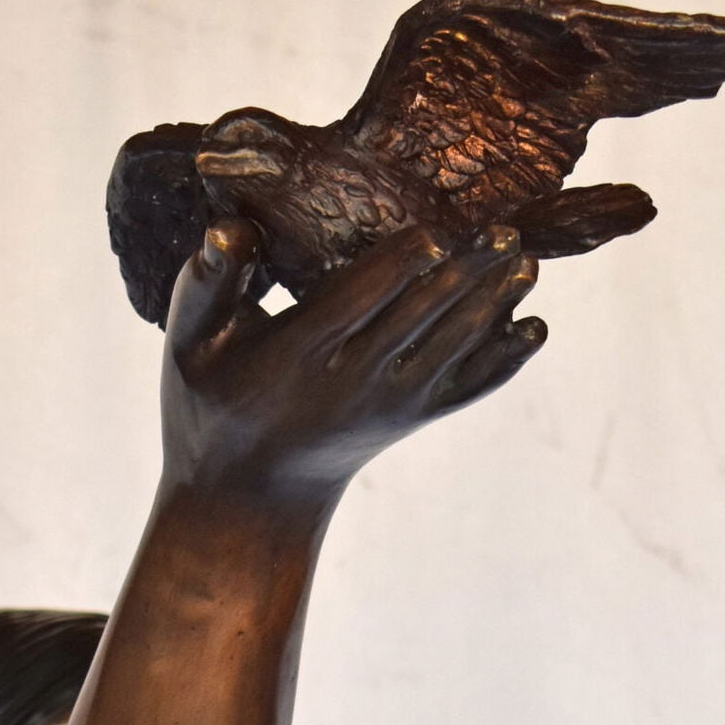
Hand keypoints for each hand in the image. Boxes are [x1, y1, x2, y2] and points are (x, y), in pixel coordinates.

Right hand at [157, 218, 544, 514]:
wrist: (252, 495)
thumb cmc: (211, 401)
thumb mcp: (189, 345)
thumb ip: (206, 283)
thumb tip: (229, 229)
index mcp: (294, 357)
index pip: (353, 304)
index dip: (397, 269)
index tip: (436, 232)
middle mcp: (348, 384)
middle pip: (415, 321)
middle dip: (464, 277)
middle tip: (508, 231)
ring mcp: (387, 405)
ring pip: (450, 351)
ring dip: (493, 307)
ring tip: (529, 262)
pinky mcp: (411, 418)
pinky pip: (465, 389)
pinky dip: (502, 362)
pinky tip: (535, 328)